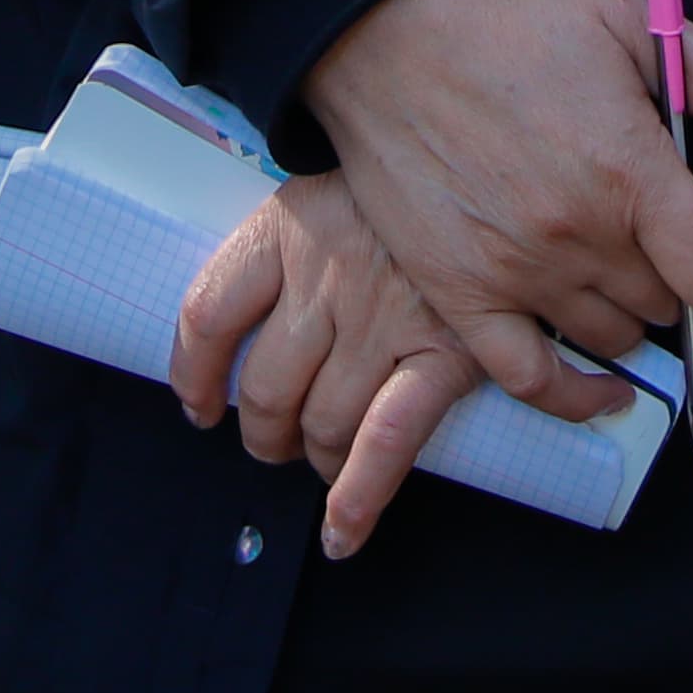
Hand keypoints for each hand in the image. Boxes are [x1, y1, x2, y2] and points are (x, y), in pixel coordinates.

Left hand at [169, 169, 518, 556]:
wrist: (498, 162)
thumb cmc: (410, 190)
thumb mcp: (334, 190)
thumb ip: (288, 249)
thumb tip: (242, 332)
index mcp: (289, 226)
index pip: (207, 315)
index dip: (193, 375)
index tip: (199, 406)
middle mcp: (328, 273)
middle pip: (267, 389)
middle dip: (266, 434)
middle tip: (279, 441)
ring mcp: (384, 317)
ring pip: (324, 424)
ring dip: (319, 461)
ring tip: (328, 461)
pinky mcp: (443, 351)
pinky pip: (387, 441)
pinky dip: (360, 497)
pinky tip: (343, 529)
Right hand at [298, 0, 692, 421]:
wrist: (377, 23)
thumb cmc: (504, 11)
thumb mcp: (628, 18)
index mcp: (627, 170)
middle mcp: (574, 236)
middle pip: (667, 305)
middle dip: (684, 275)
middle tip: (669, 236)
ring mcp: (512, 273)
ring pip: (610, 338)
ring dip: (631, 312)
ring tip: (622, 267)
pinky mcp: (456, 292)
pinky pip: (528, 378)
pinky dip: (573, 393)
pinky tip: (599, 385)